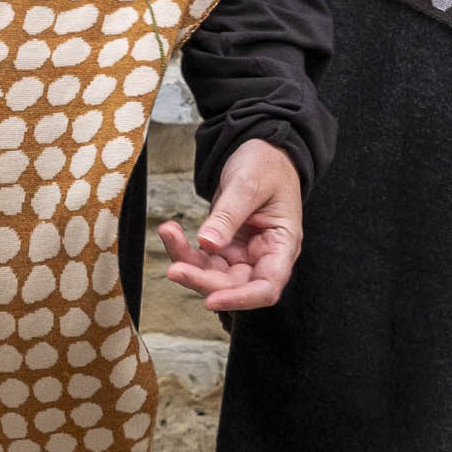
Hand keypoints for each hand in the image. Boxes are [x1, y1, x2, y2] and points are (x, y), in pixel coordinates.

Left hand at [157, 140, 304, 313]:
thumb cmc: (266, 165)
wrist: (260, 151)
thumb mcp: (249, 184)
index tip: (211, 300)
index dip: (241, 299)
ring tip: (169, 234)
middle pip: (234, 285)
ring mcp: (243, 254)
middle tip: (175, 268)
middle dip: (203, 280)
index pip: (266, 287)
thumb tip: (208, 243)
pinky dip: (183, 249)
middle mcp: (264, 256)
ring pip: (213, 275)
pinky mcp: (225, 247)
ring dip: (187, 263)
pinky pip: (202, 259)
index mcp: (283, 245)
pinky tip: (170, 231)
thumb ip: (229, 215)